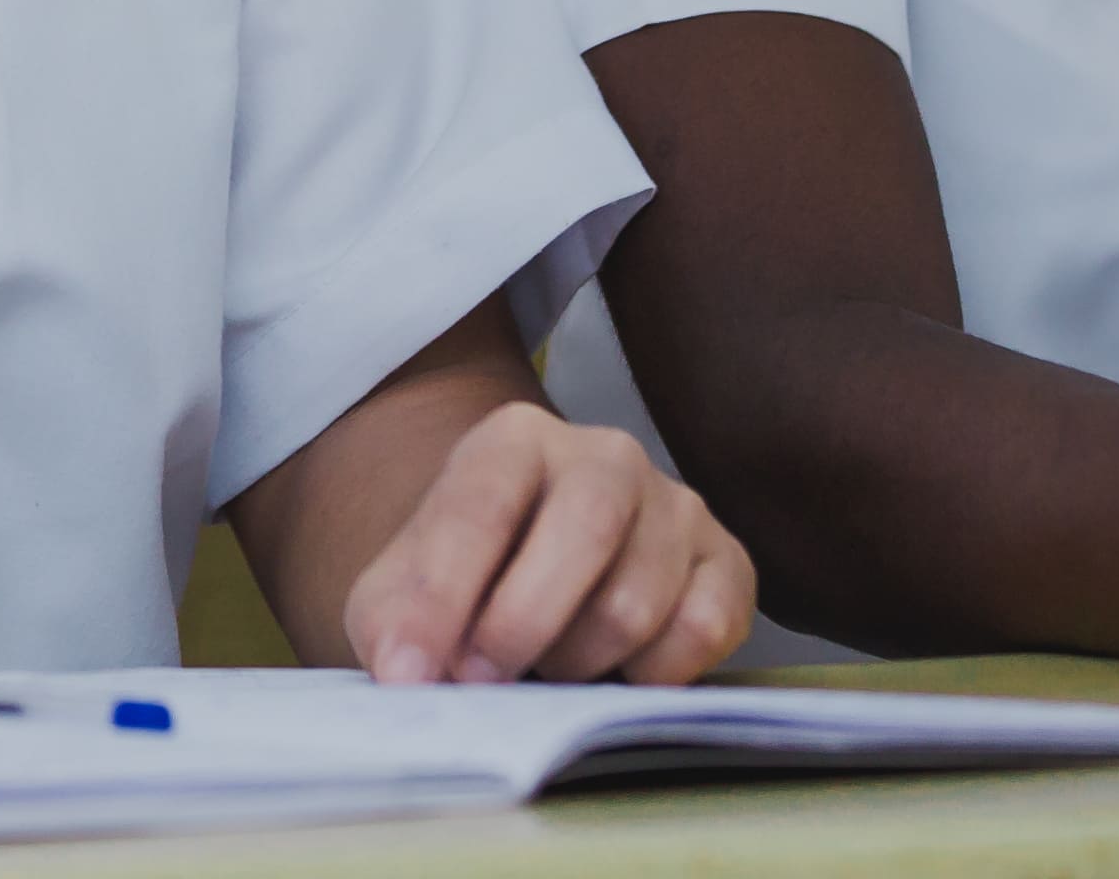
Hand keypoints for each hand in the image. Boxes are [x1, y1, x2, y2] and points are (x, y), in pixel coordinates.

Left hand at [339, 402, 752, 686]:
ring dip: (580, 660)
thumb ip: (391, 623)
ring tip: (546, 668)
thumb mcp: (404, 593)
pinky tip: (617, 672)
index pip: (479, 506)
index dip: (442, 597)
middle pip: (583, 532)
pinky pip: (704, 628)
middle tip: (482, 681)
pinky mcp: (727, 561)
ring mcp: (676, 504)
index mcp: (515, 439)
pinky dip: (654, 672)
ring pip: (638, 598)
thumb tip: (406, 673)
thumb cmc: (467, 584)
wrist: (535, 580)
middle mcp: (605, 454)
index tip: (414, 669)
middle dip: (522, 624)